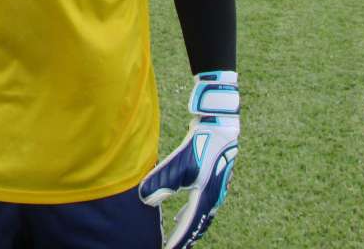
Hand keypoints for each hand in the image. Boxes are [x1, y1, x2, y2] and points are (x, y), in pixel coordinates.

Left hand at [139, 71, 238, 248]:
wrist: (218, 126)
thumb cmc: (201, 144)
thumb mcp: (179, 163)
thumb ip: (162, 182)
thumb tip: (144, 200)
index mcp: (206, 197)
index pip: (190, 226)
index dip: (179, 240)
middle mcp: (213, 197)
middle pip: (198, 225)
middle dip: (185, 237)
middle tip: (173, 246)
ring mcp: (214, 188)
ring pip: (201, 216)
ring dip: (188, 226)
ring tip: (177, 235)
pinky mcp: (211, 179)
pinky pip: (201, 205)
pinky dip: (190, 213)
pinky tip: (181, 212)